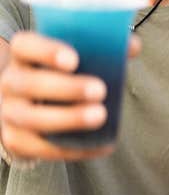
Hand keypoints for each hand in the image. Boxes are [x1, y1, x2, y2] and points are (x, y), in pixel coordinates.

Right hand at [0, 31, 140, 161]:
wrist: (33, 110)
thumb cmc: (62, 79)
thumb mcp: (76, 62)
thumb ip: (102, 50)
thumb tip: (132, 45)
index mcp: (24, 57)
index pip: (24, 46)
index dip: (46, 51)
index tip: (74, 59)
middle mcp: (11, 83)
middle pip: (29, 83)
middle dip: (66, 88)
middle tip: (100, 90)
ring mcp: (10, 113)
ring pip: (32, 118)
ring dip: (68, 118)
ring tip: (100, 115)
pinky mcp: (17, 141)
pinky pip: (43, 148)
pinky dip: (75, 148)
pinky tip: (103, 144)